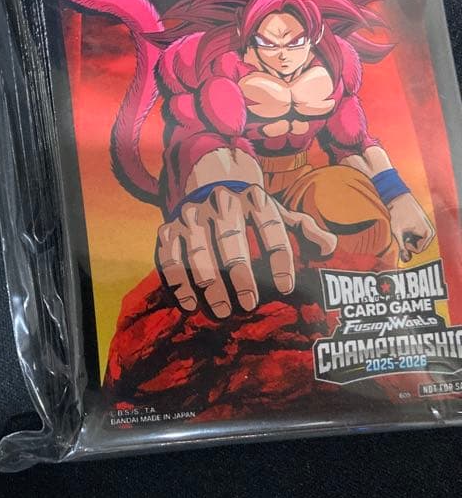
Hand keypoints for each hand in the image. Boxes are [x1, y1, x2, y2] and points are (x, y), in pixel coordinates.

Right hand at [156, 185, 336, 316]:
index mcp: (254, 198)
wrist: (210, 185)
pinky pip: (169, 258)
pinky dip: (178, 283)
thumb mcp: (279, 213)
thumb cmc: (252, 211)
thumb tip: (329, 247)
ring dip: (209, 285)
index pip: (270, 228)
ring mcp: (191, 215)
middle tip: (249, 304)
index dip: (280, 258)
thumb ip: (304, 229)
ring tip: (222, 311)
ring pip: (197, 252)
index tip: (286, 288)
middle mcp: (221, 203)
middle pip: (230, 241)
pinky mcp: (168, 229)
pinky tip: (190, 304)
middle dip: (240, 276)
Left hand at [387, 192, 434, 262]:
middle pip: (418, 247)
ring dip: (408, 238)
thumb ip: (402, 247)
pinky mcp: (424, 227)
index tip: (403, 236)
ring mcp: (428, 229)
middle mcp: (431, 232)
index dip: (407, 246)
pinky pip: (416, 237)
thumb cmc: (398, 214)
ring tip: (405, 227)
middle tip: (404, 231)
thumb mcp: (397, 232)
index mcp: (428, 234)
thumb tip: (405, 260)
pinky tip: (406, 225)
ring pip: (416, 242)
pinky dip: (409, 234)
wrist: (399, 199)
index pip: (418, 250)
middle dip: (409, 242)